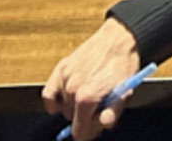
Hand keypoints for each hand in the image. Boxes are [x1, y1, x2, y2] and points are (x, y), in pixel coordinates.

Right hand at [42, 18, 142, 140]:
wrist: (118, 40)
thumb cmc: (122, 65)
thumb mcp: (124, 94)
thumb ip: (111, 115)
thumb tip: (101, 125)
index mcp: (88, 97)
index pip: (79, 133)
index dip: (89, 133)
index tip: (96, 126)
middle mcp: (73, 88)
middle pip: (71, 120)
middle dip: (84, 119)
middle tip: (98, 108)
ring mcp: (65, 78)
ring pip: (62, 108)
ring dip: (73, 107)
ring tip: (89, 95)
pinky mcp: (60, 69)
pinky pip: (48, 94)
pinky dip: (54, 100)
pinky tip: (67, 97)